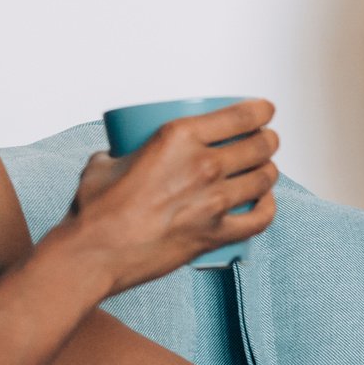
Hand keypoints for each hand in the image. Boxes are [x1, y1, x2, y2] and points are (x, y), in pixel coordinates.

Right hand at [62, 100, 280, 293]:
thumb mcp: (106, 162)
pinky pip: (260, 219)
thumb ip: (122, 153)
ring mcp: (214, 202)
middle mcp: (203, 165)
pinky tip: (265, 202)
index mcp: (179, 137)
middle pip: (259, 145)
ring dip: (269, 170)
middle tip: (265, 140)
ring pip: (264, 179)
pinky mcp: (216, 235)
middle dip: (268, 139)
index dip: (261, 110)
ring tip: (265, 169)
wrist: (94, 254)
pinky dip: (268, 208)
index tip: (264, 111)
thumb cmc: (96, 211)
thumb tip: (122, 156)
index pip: (240, 115)